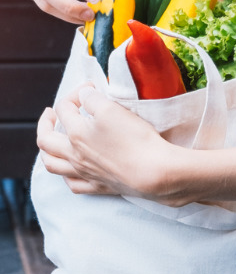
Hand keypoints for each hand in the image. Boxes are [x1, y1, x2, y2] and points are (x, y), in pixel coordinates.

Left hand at [37, 86, 177, 199]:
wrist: (153, 172)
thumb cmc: (134, 139)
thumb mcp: (112, 109)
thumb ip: (93, 99)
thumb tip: (84, 95)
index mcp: (76, 134)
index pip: (64, 109)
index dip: (75, 94)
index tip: (90, 88)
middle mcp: (75, 155)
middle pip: (46, 140)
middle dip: (45, 123)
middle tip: (51, 113)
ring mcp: (85, 173)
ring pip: (53, 165)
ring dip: (47, 151)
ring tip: (51, 141)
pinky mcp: (99, 186)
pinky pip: (73, 184)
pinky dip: (66, 175)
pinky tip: (71, 168)